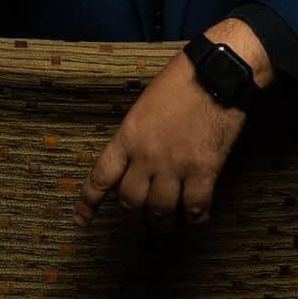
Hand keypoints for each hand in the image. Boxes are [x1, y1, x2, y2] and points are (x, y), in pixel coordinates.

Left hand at [72, 49, 246, 230]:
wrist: (216, 72)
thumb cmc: (181, 80)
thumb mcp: (146, 104)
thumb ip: (137, 134)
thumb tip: (138, 158)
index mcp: (128, 136)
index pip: (100, 177)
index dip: (88, 203)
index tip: (81, 220)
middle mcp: (146, 156)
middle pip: (130, 202)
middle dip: (133, 217)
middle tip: (140, 221)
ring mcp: (175, 165)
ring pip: (160, 211)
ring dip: (163, 223)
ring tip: (168, 225)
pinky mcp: (203, 171)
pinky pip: (195, 208)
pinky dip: (195, 219)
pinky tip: (197, 218)